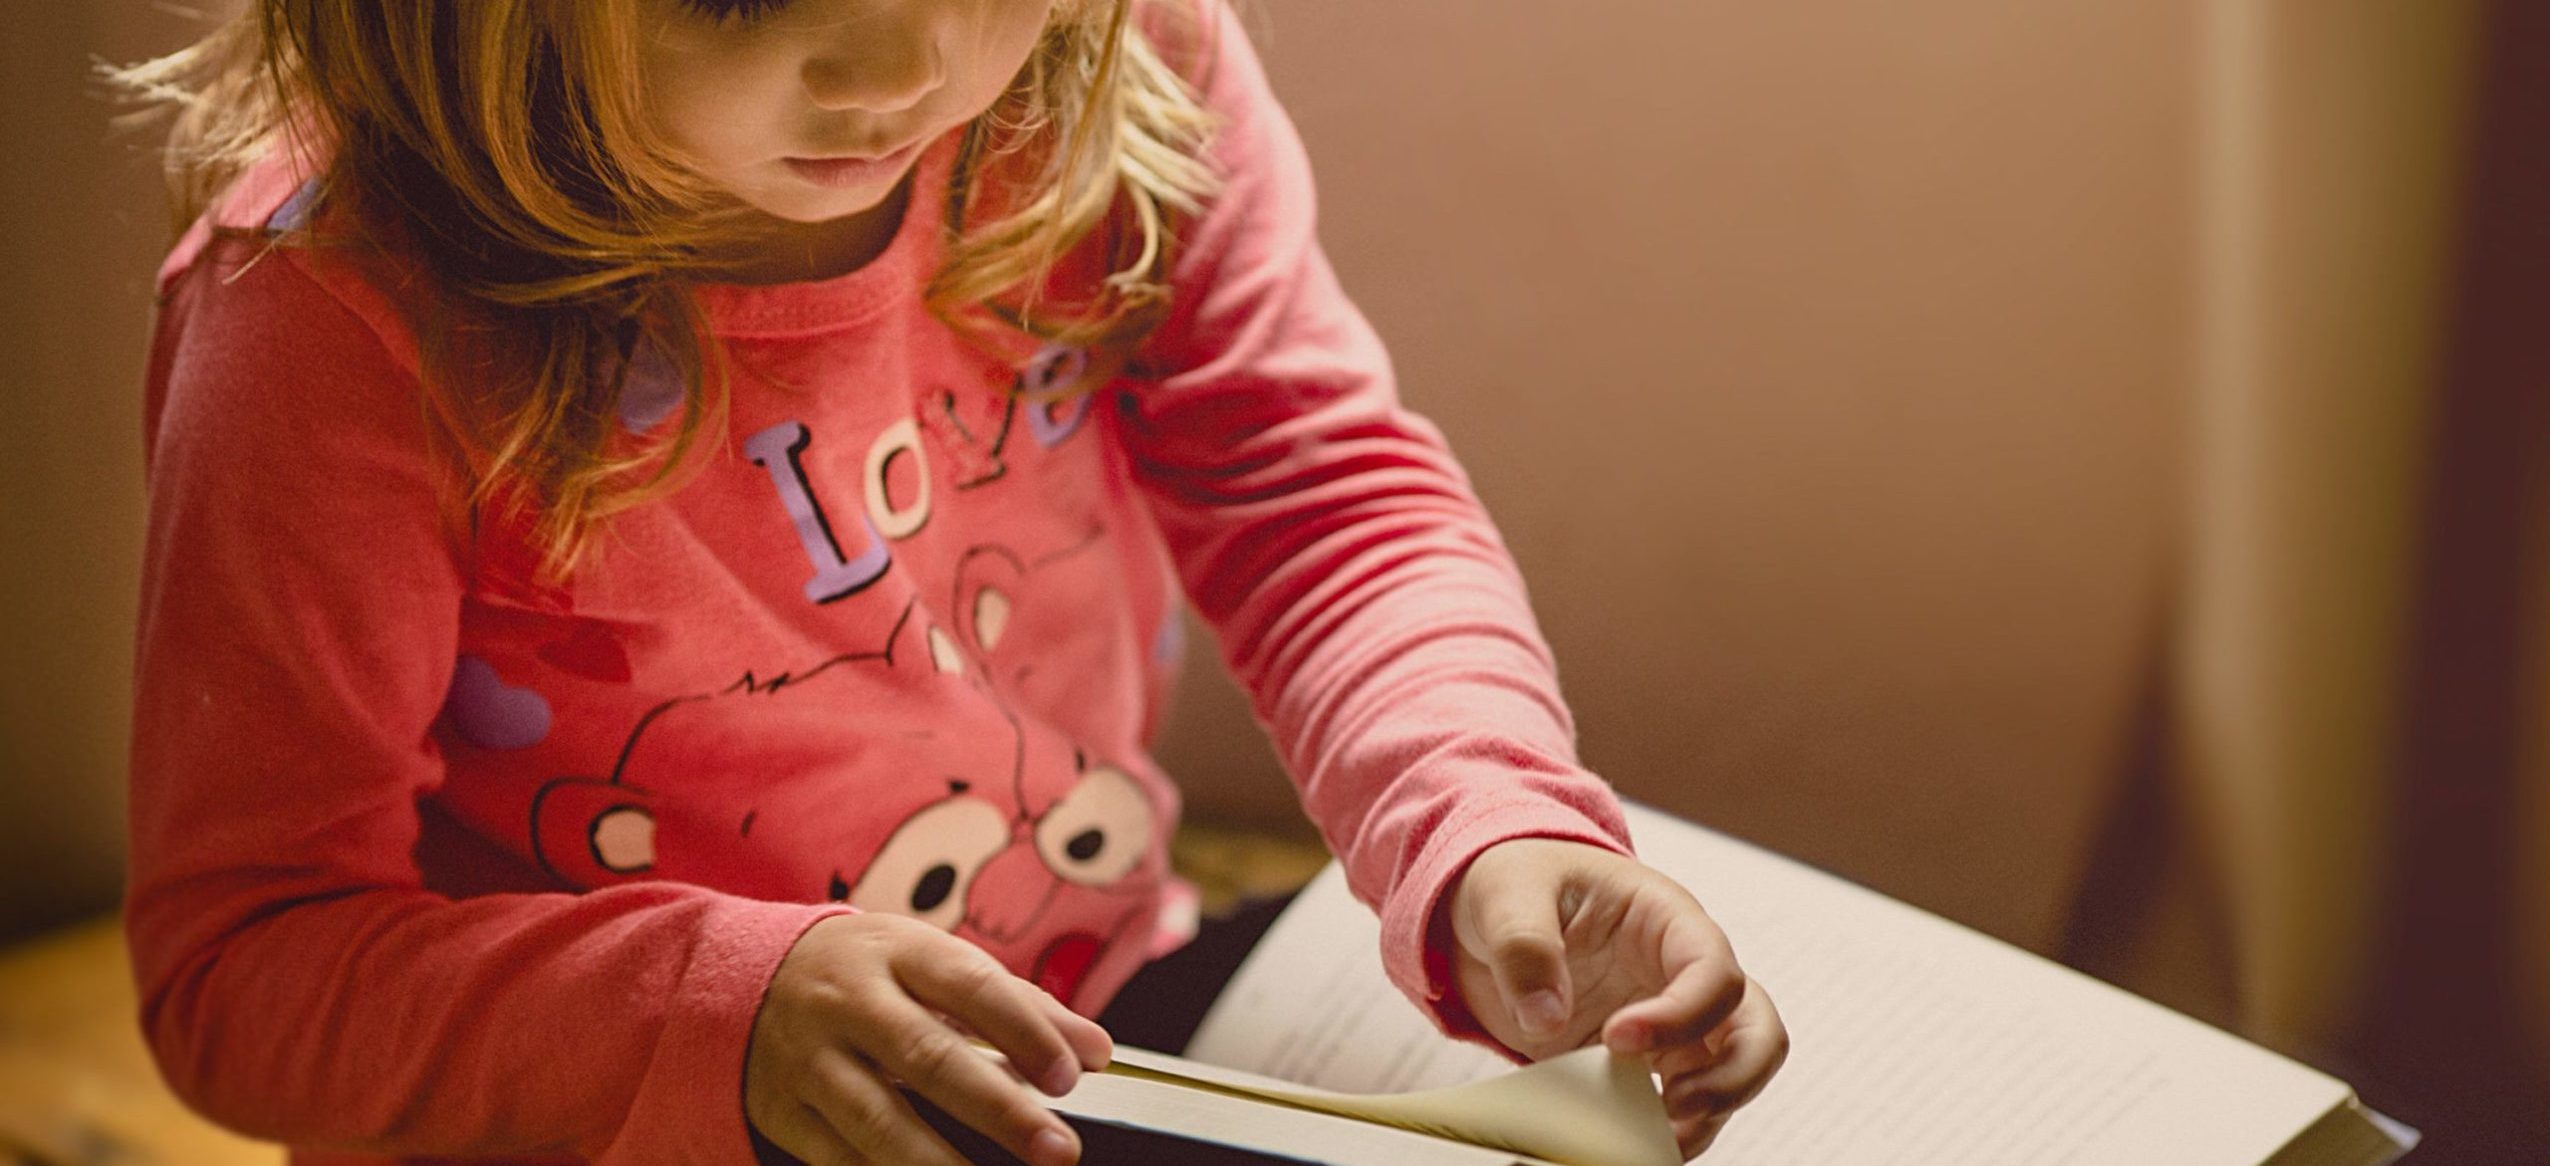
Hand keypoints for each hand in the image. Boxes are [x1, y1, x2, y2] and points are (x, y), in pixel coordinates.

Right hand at [745, 913, 1112, 1165]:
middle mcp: (848, 1002)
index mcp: (897, 952)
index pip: (970, 985)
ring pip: (876, 1119)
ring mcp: (809, 1059)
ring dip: (940, 1163)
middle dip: (998, 1108)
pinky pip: (837, 1158)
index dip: (1024, 1030)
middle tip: (1057, 1149)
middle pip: (926, 1057)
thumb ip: (1018, 1005)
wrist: (745, 978)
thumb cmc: (870, 974)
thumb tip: (1097, 1051)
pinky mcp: (783, 1111)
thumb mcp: (934, 964)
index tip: (1073, 1075)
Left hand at [1445, 838, 1787, 1158]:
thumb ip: (1524, 946)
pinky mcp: (1644, 1063)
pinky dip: (1664, 1132)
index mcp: (1667, 919)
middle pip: (1756, 1031)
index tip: (1617, 1039)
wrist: (1497, 911)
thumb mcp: (1505, 893)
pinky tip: (1626, 1142)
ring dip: (1703, 1117)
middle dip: (1731, 1079)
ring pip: (1730, 1078)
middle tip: (1670, 1108)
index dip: (1681, 1014)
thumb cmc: (1518, 881)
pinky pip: (1680, 1104)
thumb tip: (1545, 1016)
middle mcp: (1684, 975)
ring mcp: (1672, 1023)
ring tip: (1648, 1139)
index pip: (1713, 971)